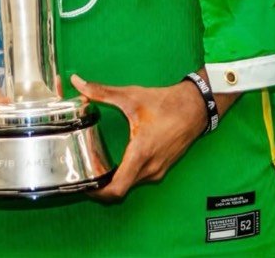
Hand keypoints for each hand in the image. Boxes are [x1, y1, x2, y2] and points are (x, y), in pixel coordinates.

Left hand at [71, 73, 208, 201]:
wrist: (195, 107)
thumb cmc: (165, 103)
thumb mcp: (131, 96)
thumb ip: (101, 91)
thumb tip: (78, 83)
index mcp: (140, 153)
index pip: (117, 189)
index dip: (98, 193)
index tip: (84, 186)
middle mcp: (150, 167)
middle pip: (121, 189)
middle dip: (102, 186)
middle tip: (87, 174)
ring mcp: (158, 170)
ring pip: (132, 184)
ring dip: (116, 180)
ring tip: (100, 168)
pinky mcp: (163, 167)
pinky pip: (141, 178)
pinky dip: (128, 175)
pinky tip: (120, 161)